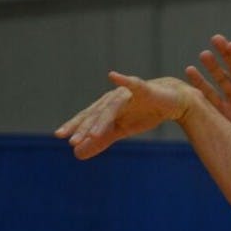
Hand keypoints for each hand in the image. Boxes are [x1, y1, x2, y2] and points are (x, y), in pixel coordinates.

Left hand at [54, 73, 192, 159]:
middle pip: (96, 114)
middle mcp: (112, 99)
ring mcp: (126, 93)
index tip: (60, 136)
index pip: (87, 118)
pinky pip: (133, 84)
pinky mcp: (143, 89)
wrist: (170, 102)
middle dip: (85, 128)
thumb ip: (100, 141)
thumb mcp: (121, 130)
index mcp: (105, 109)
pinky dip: (123, 80)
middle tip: (73, 141)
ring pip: (111, 107)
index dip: (74, 126)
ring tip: (93, 134)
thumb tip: (76, 154)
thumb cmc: (144, 114)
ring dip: (102, 120)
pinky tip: (113, 76)